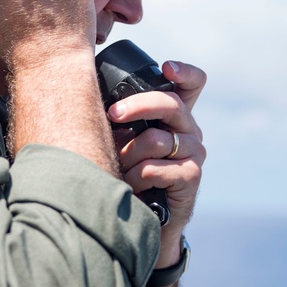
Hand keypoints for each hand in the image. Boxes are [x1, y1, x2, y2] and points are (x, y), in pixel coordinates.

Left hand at [107, 60, 206, 232]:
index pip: (193, 84)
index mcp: (175, 116)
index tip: (166, 68)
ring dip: (128, 155)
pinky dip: (136, 177)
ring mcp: (194, 153)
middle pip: (171, 103)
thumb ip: (121, 119)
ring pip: (156, 140)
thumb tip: (92, 97)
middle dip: (137, 106)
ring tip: (120, 167)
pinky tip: (132, 186)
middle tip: (113, 114)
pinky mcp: (191, 176)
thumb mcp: (123, 140)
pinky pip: (155, 168)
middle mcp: (190, 130)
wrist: (143, 218)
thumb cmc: (129, 172)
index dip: (185, 72)